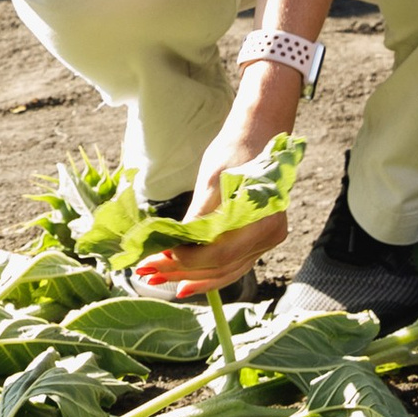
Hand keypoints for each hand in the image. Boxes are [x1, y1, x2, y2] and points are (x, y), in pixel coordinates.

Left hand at [136, 62, 300, 303]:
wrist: (260, 136)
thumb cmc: (235, 151)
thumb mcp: (212, 180)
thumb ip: (198, 216)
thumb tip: (175, 246)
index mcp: (262, 220)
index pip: (218, 254)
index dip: (185, 260)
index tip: (157, 257)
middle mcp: (270, 236)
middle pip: (221, 267)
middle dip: (181, 272)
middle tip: (147, 273)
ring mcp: (267, 241)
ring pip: (226, 271)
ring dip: (191, 278)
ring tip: (158, 280)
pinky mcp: (259, 241)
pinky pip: (232, 264)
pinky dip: (207, 272)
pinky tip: (183, 279)